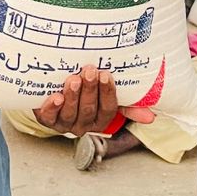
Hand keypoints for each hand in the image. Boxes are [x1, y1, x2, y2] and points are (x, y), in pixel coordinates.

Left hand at [33, 64, 155, 135]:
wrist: (51, 91)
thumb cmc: (83, 92)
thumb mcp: (105, 97)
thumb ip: (127, 105)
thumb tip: (150, 118)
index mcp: (99, 120)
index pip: (107, 109)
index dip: (107, 93)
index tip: (106, 75)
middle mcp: (83, 125)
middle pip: (88, 110)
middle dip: (90, 90)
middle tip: (90, 70)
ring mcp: (64, 123)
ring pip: (70, 113)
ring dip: (73, 95)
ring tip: (74, 79)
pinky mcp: (46, 119)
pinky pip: (49, 116)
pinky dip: (52, 107)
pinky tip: (55, 96)